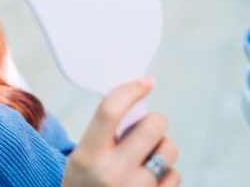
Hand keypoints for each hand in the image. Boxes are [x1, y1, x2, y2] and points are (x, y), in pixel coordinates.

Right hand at [62, 79, 180, 186]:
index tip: (145, 82)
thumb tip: (136, 100)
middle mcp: (111, 172)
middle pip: (151, 127)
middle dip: (156, 121)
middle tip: (150, 125)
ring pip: (168, 150)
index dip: (130, 90)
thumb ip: (103, 133)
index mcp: (87, 154)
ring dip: (162, 148)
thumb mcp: (81, 157)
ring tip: (147, 157)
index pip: (110, 111)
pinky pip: (176, 176)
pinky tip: (150, 179)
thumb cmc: (84, 183)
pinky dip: (167, 173)